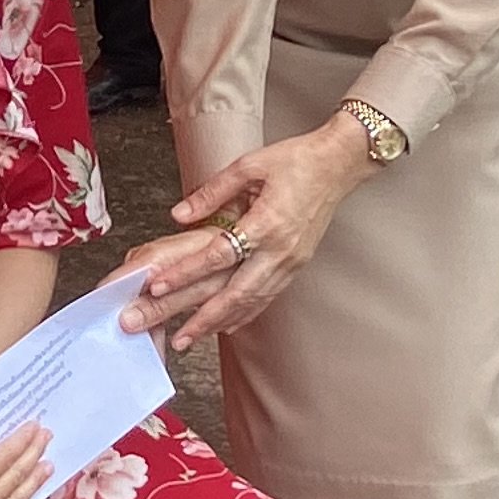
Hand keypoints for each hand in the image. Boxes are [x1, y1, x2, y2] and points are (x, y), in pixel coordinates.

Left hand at [120, 125, 373, 347]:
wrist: (338, 165)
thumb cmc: (298, 161)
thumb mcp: (249, 166)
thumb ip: (212, 192)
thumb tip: (179, 214)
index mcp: (266, 222)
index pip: (218, 255)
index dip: (186, 272)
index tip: (160, 285)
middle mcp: (280, 248)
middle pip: (237, 292)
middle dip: (205, 318)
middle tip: (179, 338)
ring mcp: (291, 260)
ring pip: (254, 300)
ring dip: (224, 321)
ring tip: (197, 337)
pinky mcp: (297, 264)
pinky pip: (269, 295)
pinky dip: (248, 312)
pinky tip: (231, 323)